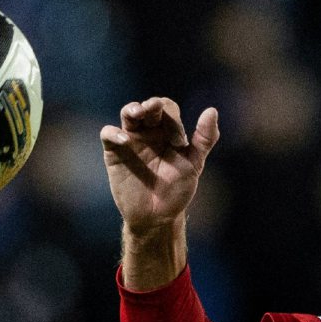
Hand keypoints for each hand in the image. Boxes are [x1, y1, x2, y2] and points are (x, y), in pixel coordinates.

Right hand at [100, 97, 219, 233]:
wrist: (157, 216)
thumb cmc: (176, 190)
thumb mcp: (194, 164)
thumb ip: (204, 139)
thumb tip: (212, 110)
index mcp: (168, 132)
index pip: (169, 110)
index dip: (174, 120)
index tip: (179, 143)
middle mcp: (149, 132)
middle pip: (149, 107)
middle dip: (154, 105)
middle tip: (157, 110)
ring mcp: (131, 140)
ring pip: (128, 113)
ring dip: (133, 108)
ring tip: (139, 112)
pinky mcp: (115, 152)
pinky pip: (108, 134)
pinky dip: (113, 133)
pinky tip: (124, 140)